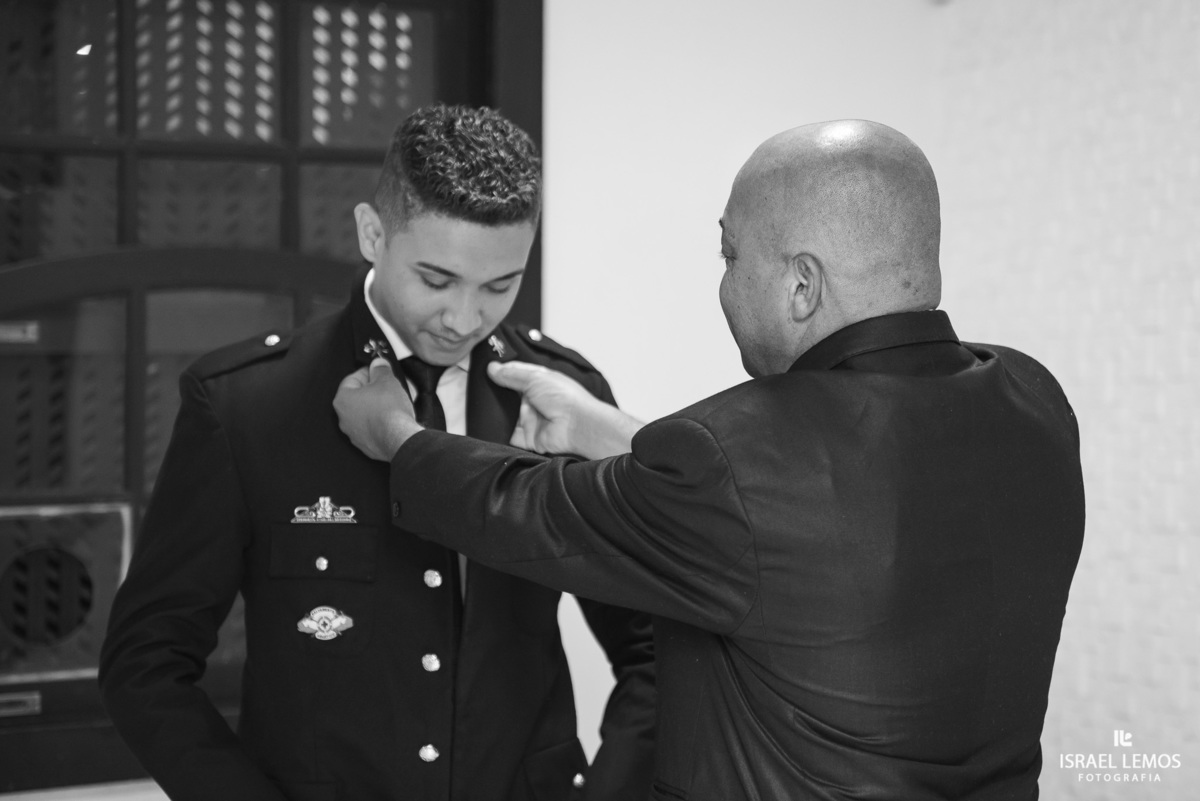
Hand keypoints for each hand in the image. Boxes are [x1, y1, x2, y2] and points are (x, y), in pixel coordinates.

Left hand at [334, 358, 422, 460]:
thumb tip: (378, 364)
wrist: (399, 439)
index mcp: (343, 400)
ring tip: (393, 404)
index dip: (368, 372)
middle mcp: (344, 418)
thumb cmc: (389, 411)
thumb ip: (380, 369)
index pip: (352, 379)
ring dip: (376, 408)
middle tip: (387, 387)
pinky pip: (372, 429)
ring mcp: (354, 434)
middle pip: (357, 398)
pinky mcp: (366, 445)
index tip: (379, 371)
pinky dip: (380, 423)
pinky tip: (393, 419)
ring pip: (365, 414)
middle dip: (373, 391)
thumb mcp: (387, 380)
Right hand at [488, 361, 643, 458]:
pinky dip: (499, 433)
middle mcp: (535, 400)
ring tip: (475, 406)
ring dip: (496, 413)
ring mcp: (531, 419)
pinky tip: (485, 427)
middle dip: (495, 393)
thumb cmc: (563, 396)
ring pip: (507, 416)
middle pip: (510, 396)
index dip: (502, 371)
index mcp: (540, 382)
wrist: (577, 425)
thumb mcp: (535, 378)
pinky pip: (510, 436)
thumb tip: (492, 368)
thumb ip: (512, 375)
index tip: (484, 369)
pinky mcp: (528, 438)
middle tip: (475, 389)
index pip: (517, 374)